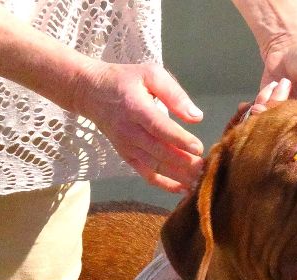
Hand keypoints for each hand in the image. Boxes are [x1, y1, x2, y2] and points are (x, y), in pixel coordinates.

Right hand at [73, 62, 204, 193]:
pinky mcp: (126, 156)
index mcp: (135, 107)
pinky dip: (163, 183)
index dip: (179, 140)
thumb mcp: (150, 73)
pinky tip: (181, 188)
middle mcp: (129, 131)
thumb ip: (174, 93)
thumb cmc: (126, 80)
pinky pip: (145, 174)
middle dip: (183, 162)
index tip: (198, 148)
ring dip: (177, 176)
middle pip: (159, 151)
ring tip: (197, 181)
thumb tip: (196, 116)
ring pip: (154, 166)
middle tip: (204, 169)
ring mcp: (127, 146)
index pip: (159, 127)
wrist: (92, 92)